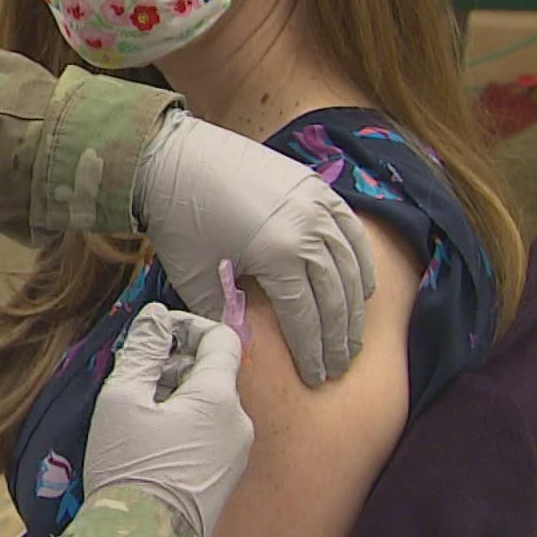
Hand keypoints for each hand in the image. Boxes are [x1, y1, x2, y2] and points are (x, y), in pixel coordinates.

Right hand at [85, 303, 254, 536]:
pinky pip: (210, 433)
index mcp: (220, 399)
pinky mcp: (226, 479)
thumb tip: (155, 317)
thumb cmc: (130, 467)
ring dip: (176, 393)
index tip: (155, 329)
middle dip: (175, 362)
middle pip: (214, 372)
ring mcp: (236, 454)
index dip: (188, 324)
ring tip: (136, 408)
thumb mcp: (123, 398)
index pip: (221, 338)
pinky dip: (184, 422)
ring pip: (210, 404)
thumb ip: (143, 350)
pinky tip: (149, 437)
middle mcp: (239, 423)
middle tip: (134, 372)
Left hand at [136, 111, 374, 384]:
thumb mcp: (195, 278)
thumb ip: (225, 317)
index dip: (311, 351)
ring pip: (349, 266)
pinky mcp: (316, 187)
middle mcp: (307, 228)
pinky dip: (360, 263)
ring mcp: (316, 203)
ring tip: (352, 338)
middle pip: (334, 297)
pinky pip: (351, 231)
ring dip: (354, 307)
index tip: (316, 377)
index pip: (305, 316)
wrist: (175, 159)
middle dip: (337, 338)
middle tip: (338, 367)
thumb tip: (247, 349)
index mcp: (277, 253)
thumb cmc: (180, 220)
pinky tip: (361, 289)